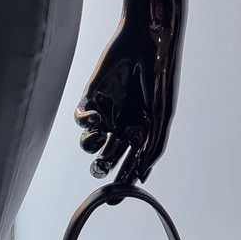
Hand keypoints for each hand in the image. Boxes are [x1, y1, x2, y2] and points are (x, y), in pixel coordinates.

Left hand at [75, 0, 190, 185]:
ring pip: (89, 142)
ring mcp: (105, 111)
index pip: (129, 163)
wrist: (147, 42)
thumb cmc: (160, 80)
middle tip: (102, 167)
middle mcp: (121, 125)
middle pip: (106, 157)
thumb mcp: (161, 118)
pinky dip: (84, 123)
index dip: (122, 180)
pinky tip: (95, 119)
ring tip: (99, 139)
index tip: (116, 197)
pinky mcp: (90, 97)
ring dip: (90, 146)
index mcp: (141, 132)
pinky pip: (80, 120)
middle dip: (102, 166)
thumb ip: (152, 148)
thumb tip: (141, 177)